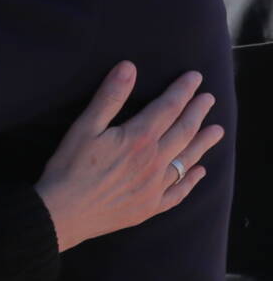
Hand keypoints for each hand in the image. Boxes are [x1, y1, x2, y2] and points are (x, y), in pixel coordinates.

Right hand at [34, 63, 221, 250]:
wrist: (64, 213)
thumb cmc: (69, 167)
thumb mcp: (84, 127)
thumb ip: (109, 97)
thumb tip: (129, 67)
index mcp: (139, 139)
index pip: (167, 108)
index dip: (182, 91)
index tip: (195, 78)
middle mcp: (154, 161)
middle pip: (183, 132)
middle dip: (197, 112)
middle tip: (209, 99)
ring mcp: (155, 186)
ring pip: (186, 160)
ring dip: (203, 143)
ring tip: (217, 131)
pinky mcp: (150, 206)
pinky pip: (178, 192)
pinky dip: (191, 180)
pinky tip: (199, 172)